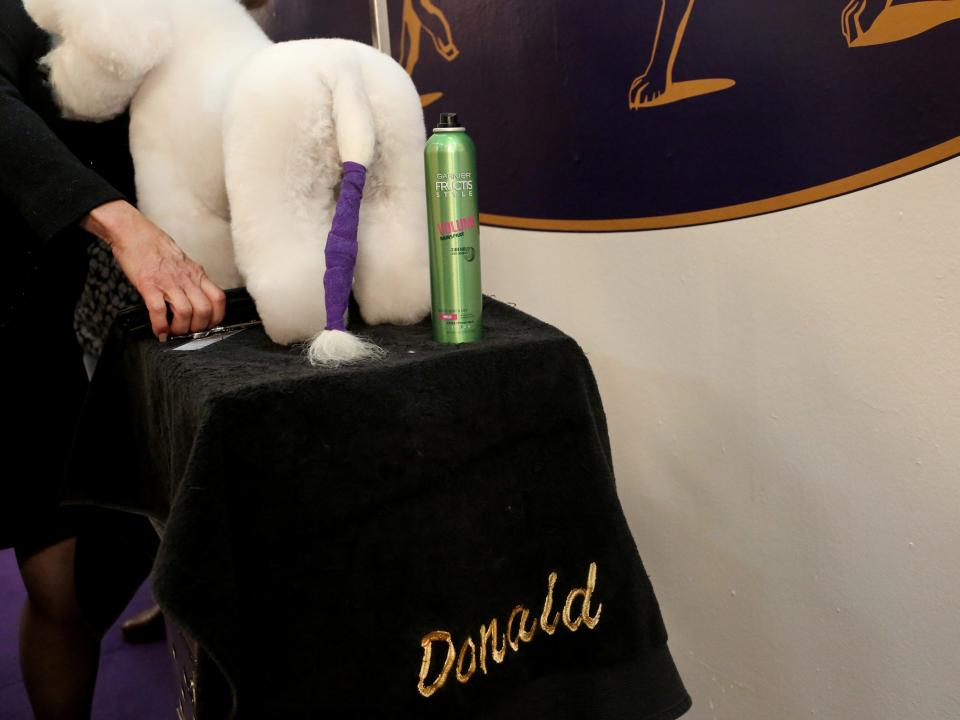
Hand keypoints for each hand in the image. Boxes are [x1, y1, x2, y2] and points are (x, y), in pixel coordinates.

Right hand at [82, 200, 225, 340]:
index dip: (217, 317)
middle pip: (204, 310)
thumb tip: (196, 299)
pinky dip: (160, 326)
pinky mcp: (148, 284)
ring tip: (173, 333)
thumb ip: (192, 280)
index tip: (209, 326)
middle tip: (189, 333)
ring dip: (180, 329)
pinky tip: (158, 331)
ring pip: (185, 312)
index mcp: (196, 274)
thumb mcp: (183, 263)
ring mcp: (167, 282)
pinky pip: (158, 310)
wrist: (133, 231)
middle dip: (198, 328)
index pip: (218, 299)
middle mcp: (186, 278)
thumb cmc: (155, 247)